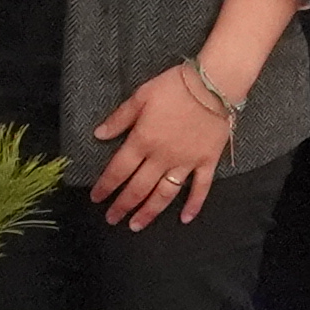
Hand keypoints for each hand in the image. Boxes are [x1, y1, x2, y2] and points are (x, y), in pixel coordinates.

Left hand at [88, 65, 239, 230]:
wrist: (212, 84)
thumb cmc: (174, 86)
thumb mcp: (141, 96)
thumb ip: (119, 118)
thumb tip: (98, 135)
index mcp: (142, 140)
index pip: (118, 170)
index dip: (106, 186)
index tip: (97, 199)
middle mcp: (162, 157)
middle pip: (138, 188)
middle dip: (123, 206)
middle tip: (112, 220)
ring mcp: (186, 162)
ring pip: (165, 194)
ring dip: (149, 212)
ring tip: (137, 225)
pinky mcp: (207, 162)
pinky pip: (200, 188)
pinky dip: (194, 205)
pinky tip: (186, 219)